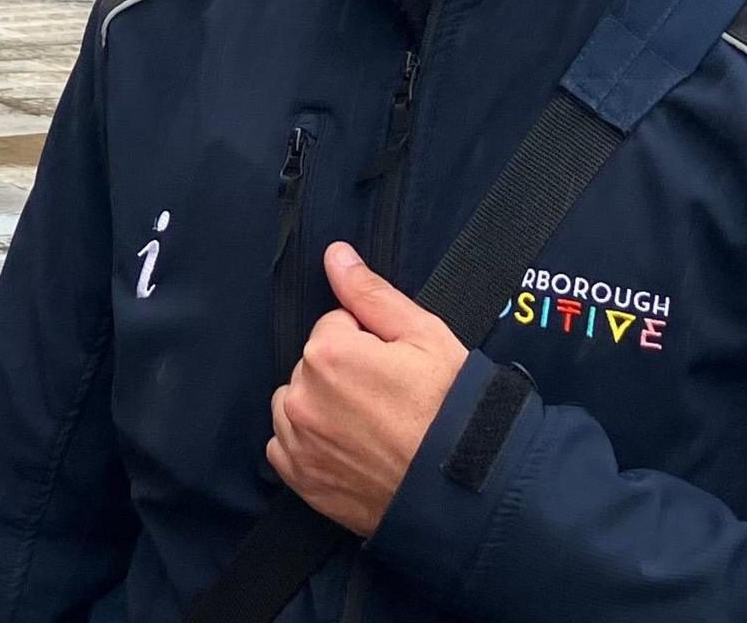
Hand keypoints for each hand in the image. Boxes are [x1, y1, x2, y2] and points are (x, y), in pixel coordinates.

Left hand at [268, 243, 468, 536]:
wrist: (460, 491)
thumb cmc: (451, 409)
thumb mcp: (424, 336)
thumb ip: (370, 293)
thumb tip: (335, 255)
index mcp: (328, 353)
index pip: (334, 325)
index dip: (369, 342)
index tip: (396, 368)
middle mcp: (301, 397)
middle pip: (313, 364)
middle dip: (343, 372)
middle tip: (390, 399)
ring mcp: (297, 442)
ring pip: (295, 403)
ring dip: (320, 406)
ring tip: (370, 425)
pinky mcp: (300, 479)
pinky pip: (286, 445)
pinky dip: (309, 443)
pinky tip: (348, 448)